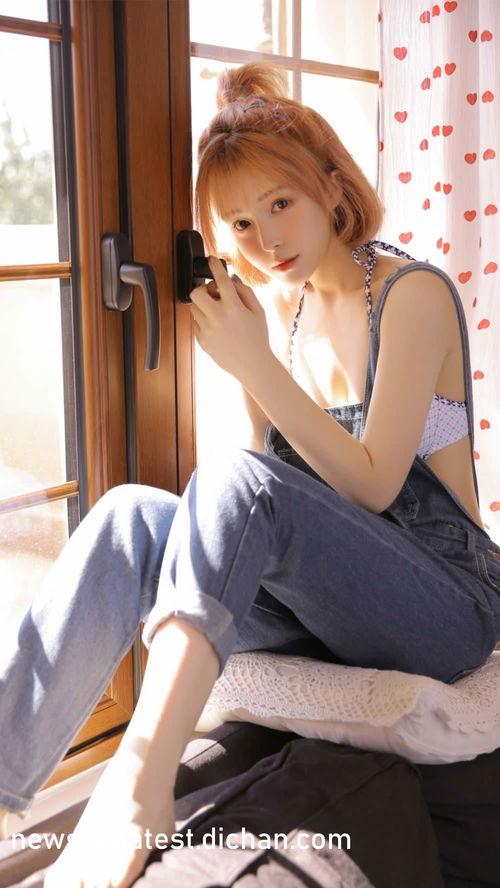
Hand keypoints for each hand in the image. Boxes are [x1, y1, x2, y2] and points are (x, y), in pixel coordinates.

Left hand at [189, 256, 272, 382]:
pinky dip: (204, 320)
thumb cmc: (258, 337)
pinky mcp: (202, 340)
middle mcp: (218, 317)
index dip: (215, 266)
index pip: (220, 280)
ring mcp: (207, 329)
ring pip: (194, 308)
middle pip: (196, 293)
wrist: (252, 364)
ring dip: (203, 305)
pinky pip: (196, 323)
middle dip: (202, 289)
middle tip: (212, 294)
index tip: (211, 260)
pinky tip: (217, 327)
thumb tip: (231, 279)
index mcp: (234, 308)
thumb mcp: (258, 311)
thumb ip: (245, 292)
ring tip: (217, 312)